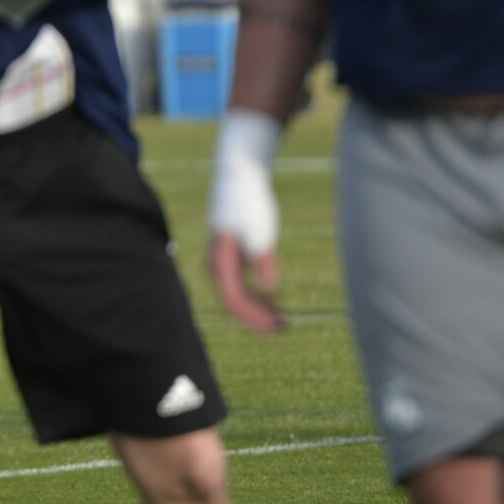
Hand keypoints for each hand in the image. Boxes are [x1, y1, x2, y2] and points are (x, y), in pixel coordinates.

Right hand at [207, 109, 285, 332]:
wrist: (240, 175)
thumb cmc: (249, 201)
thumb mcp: (260, 230)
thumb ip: (262, 258)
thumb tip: (269, 286)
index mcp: (220, 260)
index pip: (234, 299)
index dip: (254, 318)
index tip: (277, 327)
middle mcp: (218, 264)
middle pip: (235, 301)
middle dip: (257, 318)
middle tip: (285, 328)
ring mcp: (225, 260)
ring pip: (238, 294)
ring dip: (259, 309)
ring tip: (284, 319)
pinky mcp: (234, 254)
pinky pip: (243, 283)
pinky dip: (259, 294)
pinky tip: (276, 299)